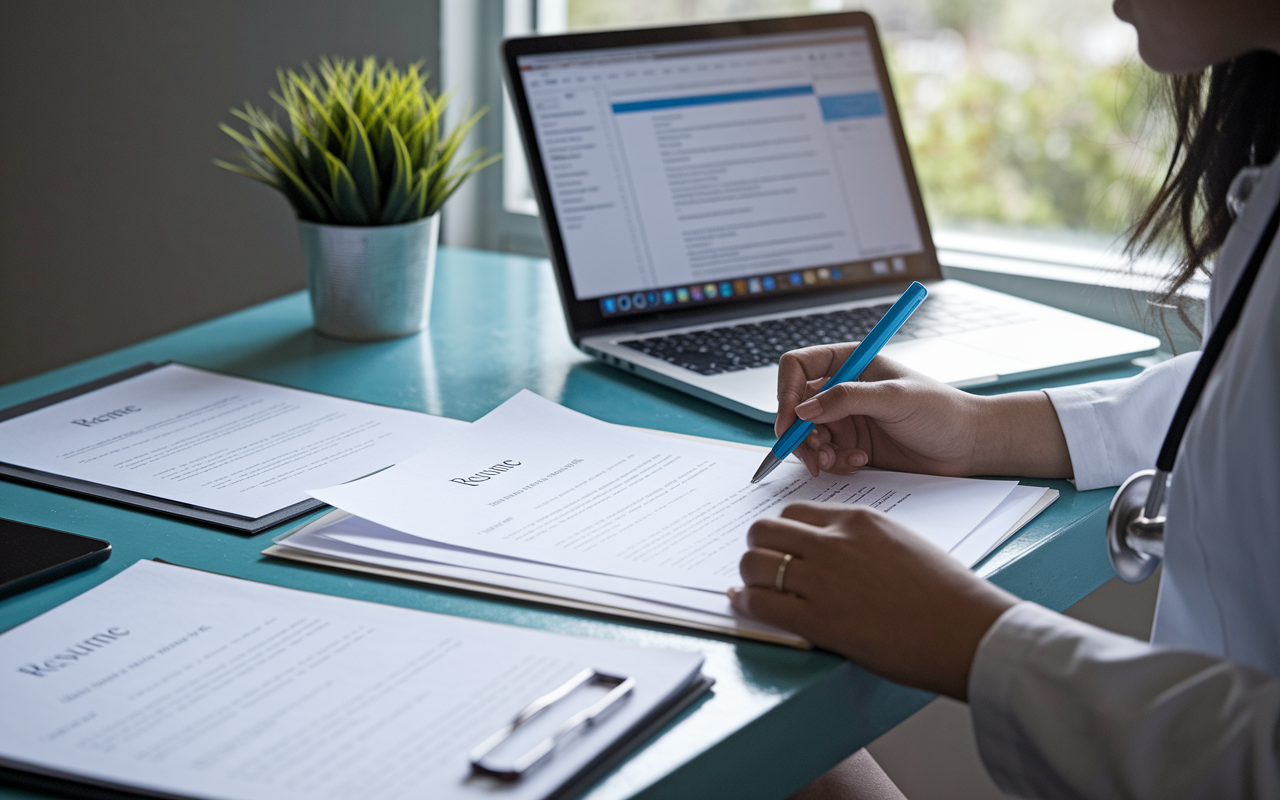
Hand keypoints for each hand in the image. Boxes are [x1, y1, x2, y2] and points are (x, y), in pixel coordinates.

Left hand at [729, 502, 1018, 699]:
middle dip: (758, 547)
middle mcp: (834, 543)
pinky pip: (761, 602)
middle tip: (761, 565)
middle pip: (765, 530)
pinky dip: (745, 602)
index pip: (795, 513)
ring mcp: (823, 580)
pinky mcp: (818, 619)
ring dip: (748, 574)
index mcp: (857, 520)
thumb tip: (833, 553)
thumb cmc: (947, 594)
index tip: (780, 547)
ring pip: (755, 562)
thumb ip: (863, 541)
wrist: (967, 630)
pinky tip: (744, 604)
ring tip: (754, 587)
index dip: (782, 532)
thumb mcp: (902, 544)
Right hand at [776, 347, 1072, 479]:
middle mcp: (842, 388)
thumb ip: (847, 399)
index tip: (790, 420)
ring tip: (837, 461)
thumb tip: (803, 410)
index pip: (797, 367)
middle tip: (814, 453)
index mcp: (850, 361)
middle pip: (795, 406)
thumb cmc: (942, 411)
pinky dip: (834, 462)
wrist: (969, 446)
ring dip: (815, 451)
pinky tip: (859, 462)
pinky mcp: (852, 445)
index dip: (786, 392)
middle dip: (798, 432)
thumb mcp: (894, 398)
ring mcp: (846, 418)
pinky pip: (825, 455)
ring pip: (806, 435)